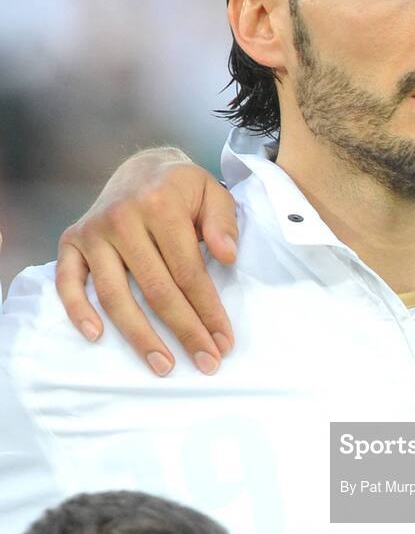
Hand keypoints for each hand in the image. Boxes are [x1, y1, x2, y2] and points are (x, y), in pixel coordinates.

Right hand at [56, 148, 237, 375]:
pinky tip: (95, 336)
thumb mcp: (213, 192)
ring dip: (139, 336)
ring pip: (114, 294)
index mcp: (160, 204)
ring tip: (163, 366)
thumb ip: (223, 222)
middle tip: (206, 362)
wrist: (142, 167)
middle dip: (184, 331)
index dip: (208, 310)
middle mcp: (122, 218)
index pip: (188, 271)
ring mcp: (93, 231)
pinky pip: (68, 281)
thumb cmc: (182, 189)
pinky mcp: (71, 240)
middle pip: (155, 289)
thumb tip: (226, 256)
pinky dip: (77, 310)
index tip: (224, 341)